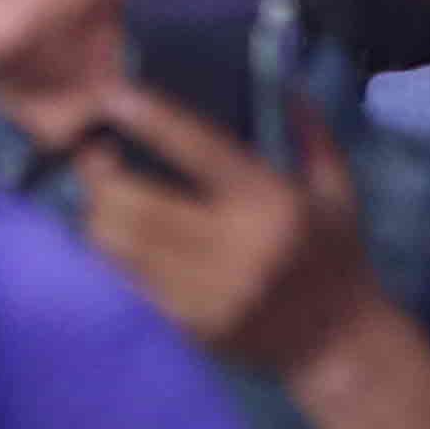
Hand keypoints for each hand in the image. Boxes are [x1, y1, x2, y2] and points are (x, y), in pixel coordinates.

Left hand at [76, 84, 386, 383]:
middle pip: (139, 203)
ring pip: (123, 244)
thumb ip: (312, 136)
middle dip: (101, 174)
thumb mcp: (337, 192)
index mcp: (271, 203)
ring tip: (97, 193)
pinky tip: (114, 235)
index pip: (199, 149)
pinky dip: (113, 254)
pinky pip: (131, 282)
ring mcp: (211, 293)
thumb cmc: (336, 257)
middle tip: (89, 152)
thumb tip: (286, 83)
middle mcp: (237, 248)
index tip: (112, 95)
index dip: (150, 120)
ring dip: (97, 213)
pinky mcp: (193, 326)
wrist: (339, 345)